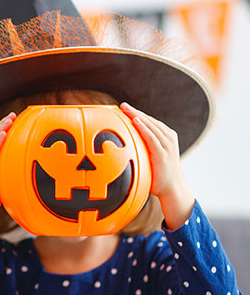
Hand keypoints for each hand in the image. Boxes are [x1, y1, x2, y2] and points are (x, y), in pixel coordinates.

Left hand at [120, 102, 193, 228]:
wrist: (172, 189)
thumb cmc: (158, 174)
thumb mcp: (150, 158)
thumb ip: (142, 150)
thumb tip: (122, 148)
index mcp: (165, 137)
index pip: (149, 122)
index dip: (137, 114)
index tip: (123, 109)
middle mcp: (168, 138)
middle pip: (149, 121)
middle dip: (135, 112)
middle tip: (121, 106)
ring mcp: (167, 145)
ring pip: (150, 126)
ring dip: (137, 116)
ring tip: (125, 109)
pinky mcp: (163, 153)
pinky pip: (152, 137)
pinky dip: (144, 128)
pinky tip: (135, 121)